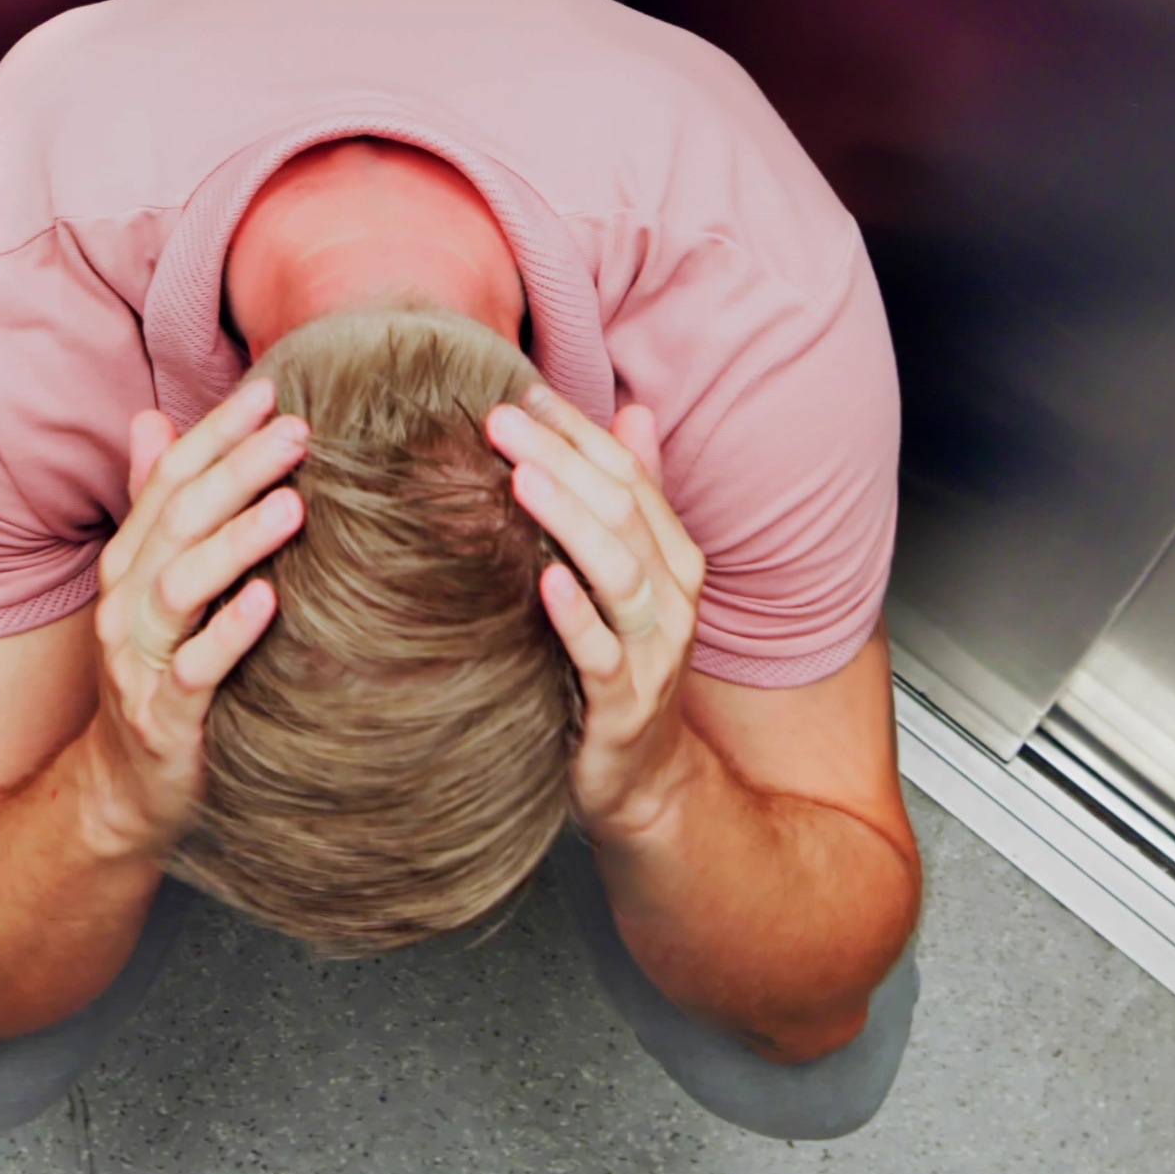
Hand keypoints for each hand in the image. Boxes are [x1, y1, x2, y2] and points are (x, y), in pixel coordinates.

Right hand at [75, 375, 304, 861]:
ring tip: (292, 506)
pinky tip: (269, 602)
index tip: (272, 392)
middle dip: (238, 469)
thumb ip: (155, 504)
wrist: (123, 788)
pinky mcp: (163, 718)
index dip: (217, 433)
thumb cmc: (157, 674)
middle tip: (299, 432)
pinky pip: (195, 670)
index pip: (170, 478)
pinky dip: (230, 634)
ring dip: (236, 541)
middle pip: (179, 519)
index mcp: (130, 562)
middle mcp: (127, 601)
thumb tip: (154, 418)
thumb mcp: (152, 584)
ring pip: (181, 585)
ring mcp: (140, 660)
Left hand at [486, 385, 708, 841]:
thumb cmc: (626, 667)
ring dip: (570, 521)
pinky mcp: (626, 706)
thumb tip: (633, 411)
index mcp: (673, 559)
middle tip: (501, 420)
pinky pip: (603, 654)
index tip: (523, 392)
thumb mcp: (636, 578)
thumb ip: (639, 498)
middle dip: (563, 460)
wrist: (645, 781)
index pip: (629, 476)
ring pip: (620, 573)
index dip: (579, 431)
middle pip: (622, 513)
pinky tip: (543, 579)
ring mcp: (654, 654)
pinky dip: (576, 615)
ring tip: (521, 478)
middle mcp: (673, 598)